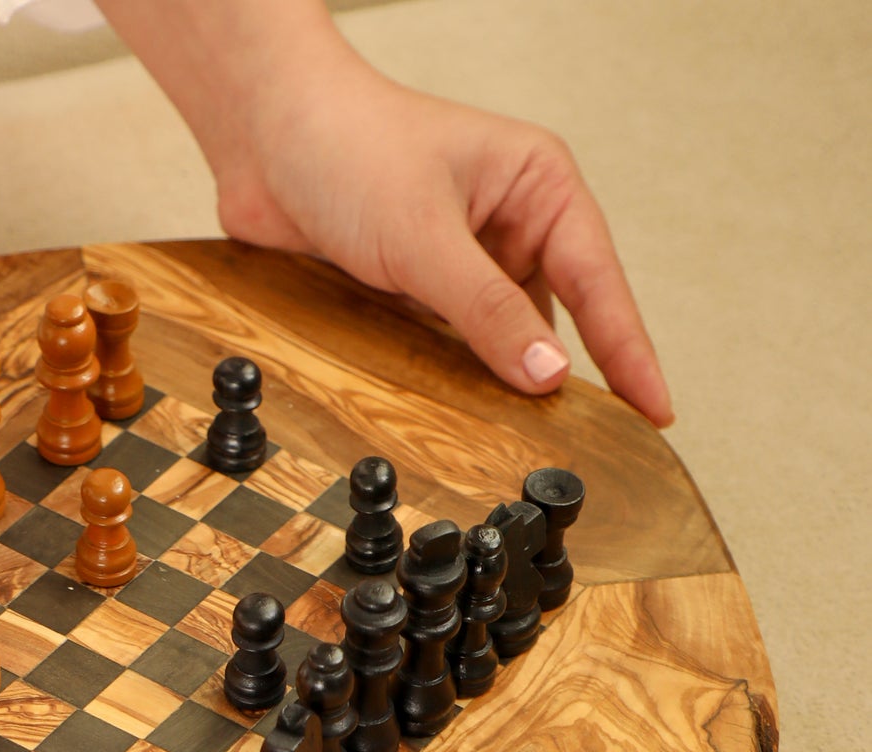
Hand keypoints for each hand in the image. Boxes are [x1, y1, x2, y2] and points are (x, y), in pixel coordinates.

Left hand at [101, 0, 672, 425]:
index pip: (600, 281)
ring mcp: (457, 262)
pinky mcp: (411, 291)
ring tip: (515, 445)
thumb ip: (486, 311)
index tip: (656, 409)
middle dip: (558, 380)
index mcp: (538, 188)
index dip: (628, 351)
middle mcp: (506, 226)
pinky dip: (448, 382)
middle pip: (552, 319)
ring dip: (496, 387)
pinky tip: (454, 420)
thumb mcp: (426, 236)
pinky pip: (443, 348)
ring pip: (494, 341)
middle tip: (585, 449)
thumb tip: (547, 375)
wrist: (261, 136)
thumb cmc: (349, 147)